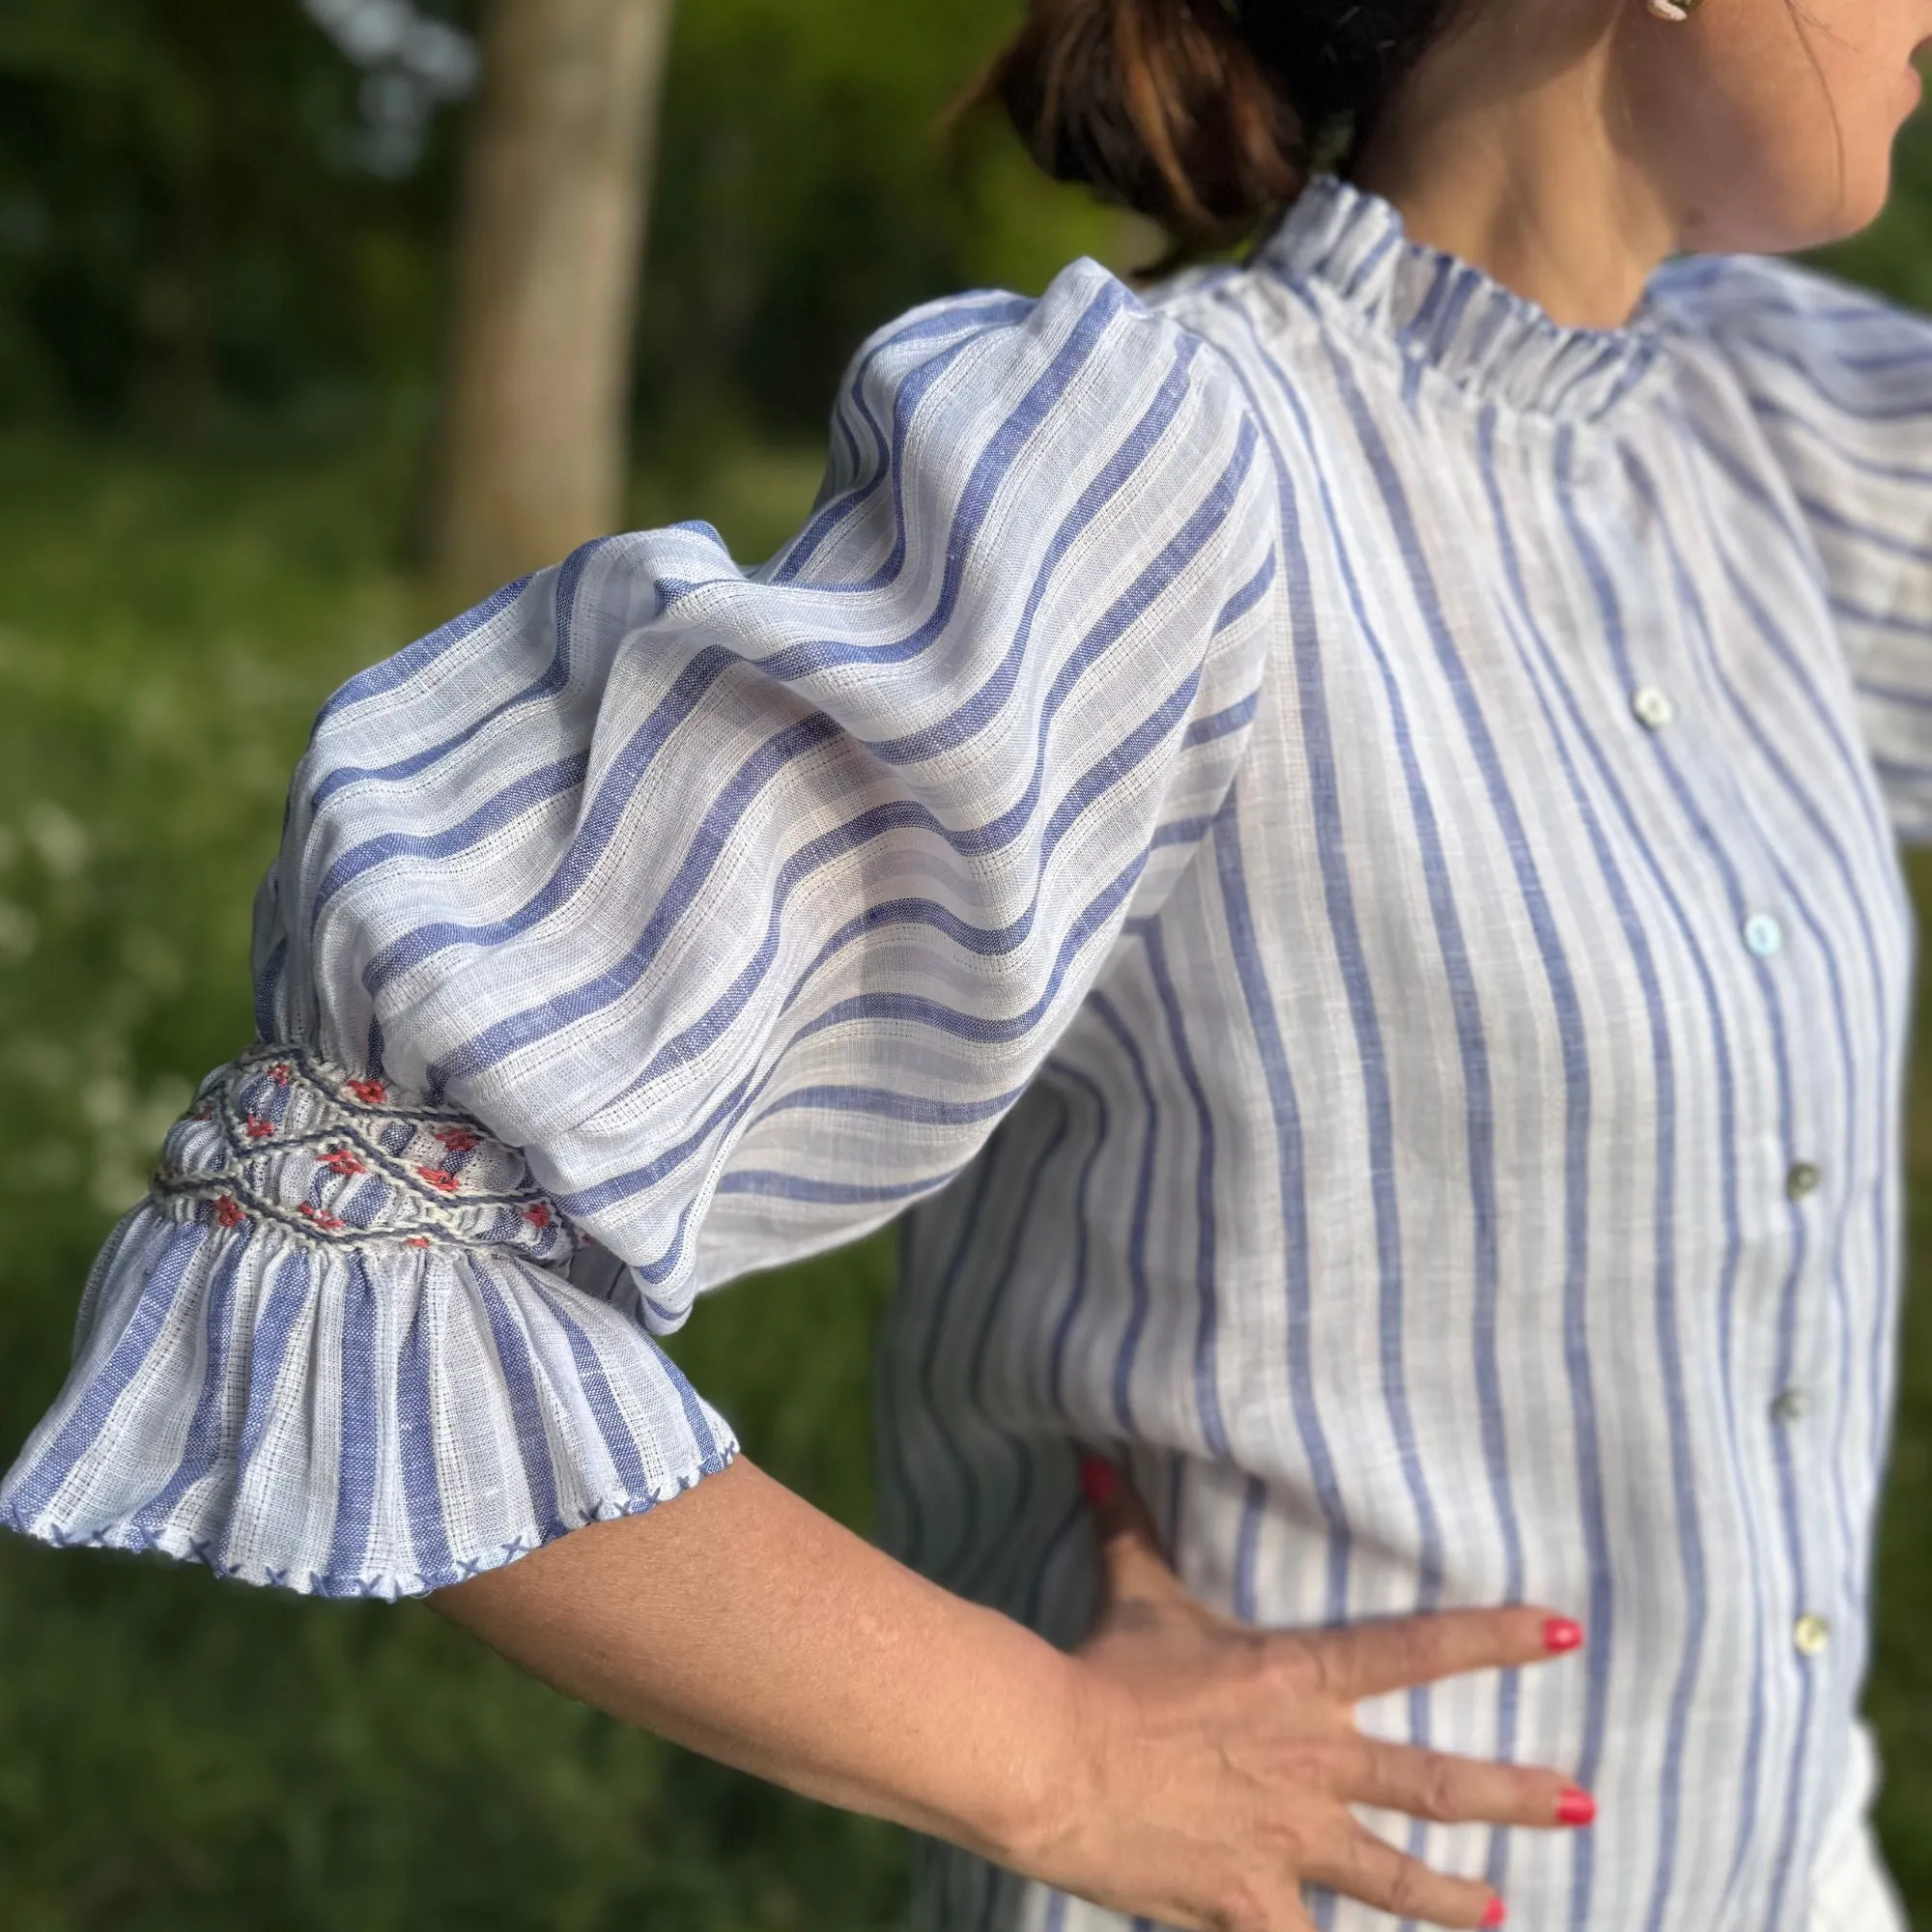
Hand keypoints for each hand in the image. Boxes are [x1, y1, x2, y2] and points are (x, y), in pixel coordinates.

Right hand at [1019, 1460, 1589, 1931]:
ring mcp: (1290, 1840)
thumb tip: (1099, 1457)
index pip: (1418, 1650)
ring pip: (1396, 1878)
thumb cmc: (1101, 1670)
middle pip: (1437, 1783)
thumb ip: (1132, 1526)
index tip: (1566, 1633)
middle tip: (1584, 1802)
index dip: (1497, 1638)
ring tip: (1499, 1910)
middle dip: (1518, 1795)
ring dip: (1455, 1897)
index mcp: (1299, 1679)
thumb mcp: (1133, 1593)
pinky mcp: (1250, 1904)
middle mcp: (1314, 1761)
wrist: (1054, 1760)